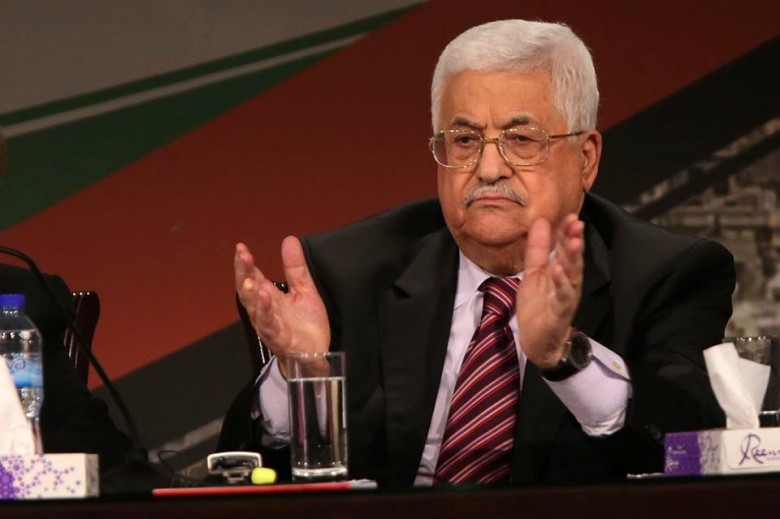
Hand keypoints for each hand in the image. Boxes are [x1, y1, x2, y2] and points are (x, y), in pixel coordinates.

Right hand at [234, 237, 329, 377]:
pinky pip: (270, 326)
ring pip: (255, 309)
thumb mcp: (304, 290)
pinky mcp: (280, 340)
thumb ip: (295, 268)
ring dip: (251, 294)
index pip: (252, 276)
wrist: (316, 354)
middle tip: (242, 256)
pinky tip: (265, 299)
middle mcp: (264, 311)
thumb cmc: (305, 325)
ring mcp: (270, 326)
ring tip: (250, 280)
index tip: (241, 247)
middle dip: (243, 273)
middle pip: (248, 290)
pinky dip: (266, 313)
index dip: (245, 263)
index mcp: (269, 297)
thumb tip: (289, 239)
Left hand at [516, 214, 583, 369]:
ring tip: (573, 242)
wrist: (538, 341)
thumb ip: (538, 249)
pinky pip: (562, 295)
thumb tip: (541, 221)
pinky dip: (561, 282)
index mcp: (561, 270)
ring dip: (573, 258)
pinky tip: (558, 270)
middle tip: (577, 222)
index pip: (565, 247)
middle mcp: (568, 281)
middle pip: (572, 258)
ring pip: (572, 275)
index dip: (567, 232)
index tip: (570, 214)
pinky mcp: (560, 311)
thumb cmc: (539, 305)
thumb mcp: (534, 273)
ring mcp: (565, 295)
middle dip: (574, 240)